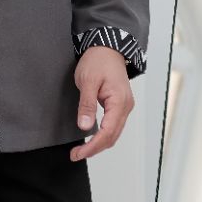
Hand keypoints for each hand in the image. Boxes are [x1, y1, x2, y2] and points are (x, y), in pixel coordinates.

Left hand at [69, 46, 134, 160]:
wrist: (107, 47)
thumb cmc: (98, 60)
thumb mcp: (88, 81)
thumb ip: (87, 104)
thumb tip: (85, 127)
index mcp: (119, 102)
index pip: (107, 133)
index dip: (93, 146)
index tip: (78, 153)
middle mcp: (125, 107)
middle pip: (112, 137)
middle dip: (95, 148)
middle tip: (76, 154)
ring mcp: (124, 106)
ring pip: (114, 133)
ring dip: (99, 143)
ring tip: (82, 149)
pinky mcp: (119, 105)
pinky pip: (113, 125)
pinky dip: (103, 134)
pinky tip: (92, 137)